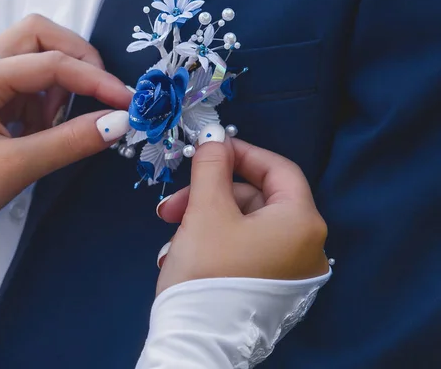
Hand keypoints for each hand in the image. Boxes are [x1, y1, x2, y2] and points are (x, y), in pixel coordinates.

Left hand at [0, 15, 132, 240]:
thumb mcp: (15, 169)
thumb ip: (69, 142)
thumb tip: (121, 122)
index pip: (50, 64)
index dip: (95, 80)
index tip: (127, 102)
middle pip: (39, 35)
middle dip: (77, 59)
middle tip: (98, 94)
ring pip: (35, 53)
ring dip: (60, 81)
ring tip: (55, 125)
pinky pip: (29, 80)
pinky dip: (47, 98)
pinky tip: (41, 130)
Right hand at [155, 124, 328, 295]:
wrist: (197, 344)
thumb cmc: (208, 271)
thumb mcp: (206, 209)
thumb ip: (212, 165)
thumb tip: (214, 135)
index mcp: (302, 222)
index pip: (278, 168)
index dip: (242, 153)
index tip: (209, 151)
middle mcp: (307, 247)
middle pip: (255, 200)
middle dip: (209, 195)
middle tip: (173, 205)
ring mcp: (291, 272)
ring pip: (244, 225)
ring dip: (204, 221)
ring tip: (172, 237)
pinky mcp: (272, 289)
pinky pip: (245, 250)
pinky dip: (215, 244)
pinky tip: (184, 254)